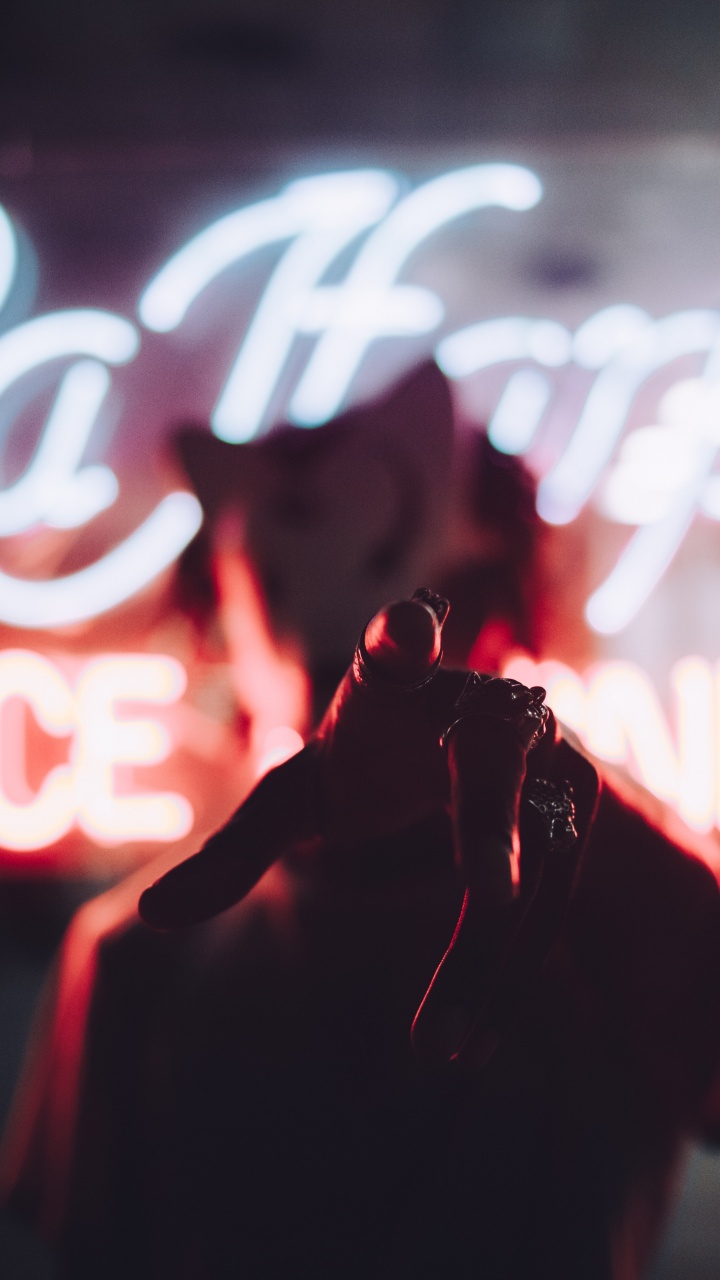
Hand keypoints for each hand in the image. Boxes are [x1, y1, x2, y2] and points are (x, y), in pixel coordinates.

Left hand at [139, 590, 598, 1065]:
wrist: (490, 751)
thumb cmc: (377, 761)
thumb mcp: (305, 794)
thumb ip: (238, 847)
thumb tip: (151, 916)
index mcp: (398, 688)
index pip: (400, 645)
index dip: (407, 636)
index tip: (409, 626)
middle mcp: (481, 714)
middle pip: (493, 765)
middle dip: (494, 823)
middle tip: (494, 888)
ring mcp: (541, 770)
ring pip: (526, 869)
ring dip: (483, 959)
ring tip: (437, 1046)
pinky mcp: (574, 829)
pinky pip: (547, 913)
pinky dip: (505, 980)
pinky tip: (473, 1046)